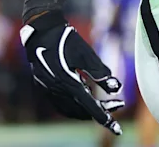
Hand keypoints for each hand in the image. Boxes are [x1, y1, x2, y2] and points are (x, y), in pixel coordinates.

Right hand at [20, 10, 123, 134]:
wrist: (41, 30)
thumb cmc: (66, 39)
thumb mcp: (85, 53)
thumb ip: (100, 71)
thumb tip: (116, 88)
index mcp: (67, 82)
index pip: (90, 106)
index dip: (104, 117)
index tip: (116, 128)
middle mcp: (56, 90)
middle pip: (81, 110)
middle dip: (100, 111)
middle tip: (117, 105)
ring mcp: (48, 89)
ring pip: (70, 110)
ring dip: (87, 110)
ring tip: (103, 105)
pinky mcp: (44, 86)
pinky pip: (60, 104)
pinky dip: (74, 107)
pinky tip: (83, 100)